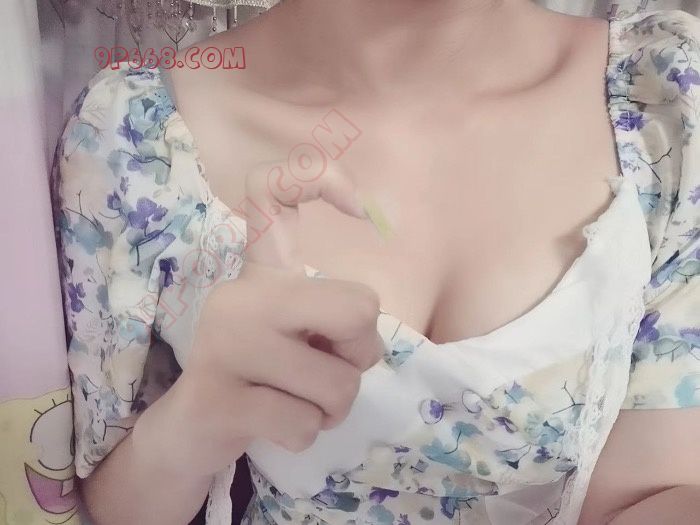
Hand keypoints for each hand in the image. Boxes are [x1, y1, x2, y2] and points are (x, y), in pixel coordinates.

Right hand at [145, 162, 385, 478]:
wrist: (190, 431)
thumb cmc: (262, 374)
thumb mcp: (298, 332)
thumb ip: (334, 314)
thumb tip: (365, 323)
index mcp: (259, 271)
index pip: (270, 189)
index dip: (320, 180)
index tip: (360, 211)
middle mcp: (238, 295)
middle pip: (358, 309)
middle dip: (362, 354)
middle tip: (332, 365)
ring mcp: (223, 343)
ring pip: (339, 385)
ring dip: (332, 408)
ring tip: (296, 401)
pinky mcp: (216, 398)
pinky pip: (306, 425)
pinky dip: (305, 434)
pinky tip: (271, 424)